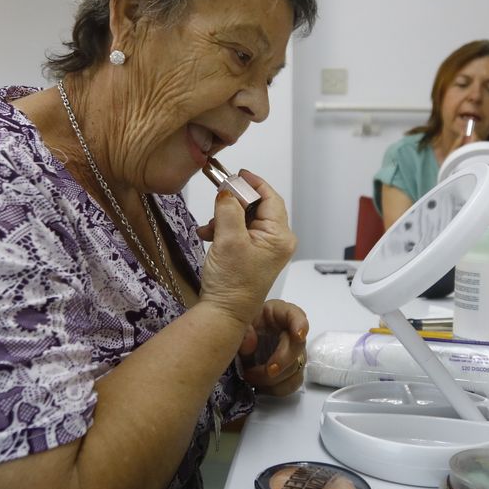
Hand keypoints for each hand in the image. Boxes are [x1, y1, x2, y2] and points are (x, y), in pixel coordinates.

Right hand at [195, 169, 296, 328]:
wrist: (223, 314)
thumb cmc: (231, 283)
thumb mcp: (228, 239)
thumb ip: (229, 209)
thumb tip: (227, 190)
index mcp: (280, 236)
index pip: (270, 198)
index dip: (252, 183)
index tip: (235, 174)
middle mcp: (277, 241)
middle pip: (258, 207)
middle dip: (234, 203)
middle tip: (217, 199)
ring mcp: (265, 249)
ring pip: (246, 218)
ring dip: (225, 217)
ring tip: (209, 227)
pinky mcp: (252, 255)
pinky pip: (239, 231)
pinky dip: (224, 229)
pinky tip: (209, 234)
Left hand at [239, 299, 308, 395]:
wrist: (229, 347)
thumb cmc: (233, 331)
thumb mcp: (234, 326)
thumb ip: (242, 332)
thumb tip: (250, 344)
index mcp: (275, 313)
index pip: (294, 314)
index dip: (299, 324)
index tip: (298, 335)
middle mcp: (287, 331)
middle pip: (297, 346)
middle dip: (283, 361)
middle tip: (267, 371)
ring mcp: (290, 352)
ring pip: (296, 367)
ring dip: (276, 378)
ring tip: (251, 377)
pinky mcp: (288, 370)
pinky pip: (292, 383)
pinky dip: (277, 388)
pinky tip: (261, 386)